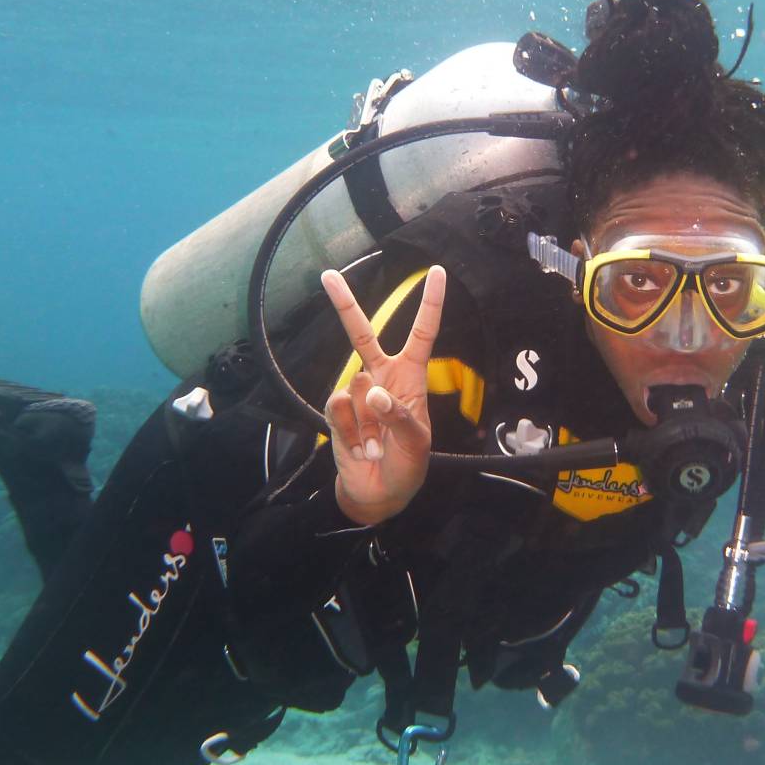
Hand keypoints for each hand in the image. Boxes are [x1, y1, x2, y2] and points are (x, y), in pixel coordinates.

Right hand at [320, 266, 446, 524]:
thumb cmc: (407, 464)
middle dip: (344, 304)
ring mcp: (356, 394)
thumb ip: (398, 416)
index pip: (422, 334)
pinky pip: (338, 408)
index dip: (430, 304)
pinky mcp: (336, 411)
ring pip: (354, 387)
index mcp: (410, 377)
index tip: (437, 271)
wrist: (377, 493)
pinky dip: (351, 430)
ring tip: (377, 444)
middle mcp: (381, 378)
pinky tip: (360, 446)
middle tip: (327, 275)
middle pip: (361, 334)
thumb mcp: (416, 442)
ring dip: (368, 422)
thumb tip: (372, 392)